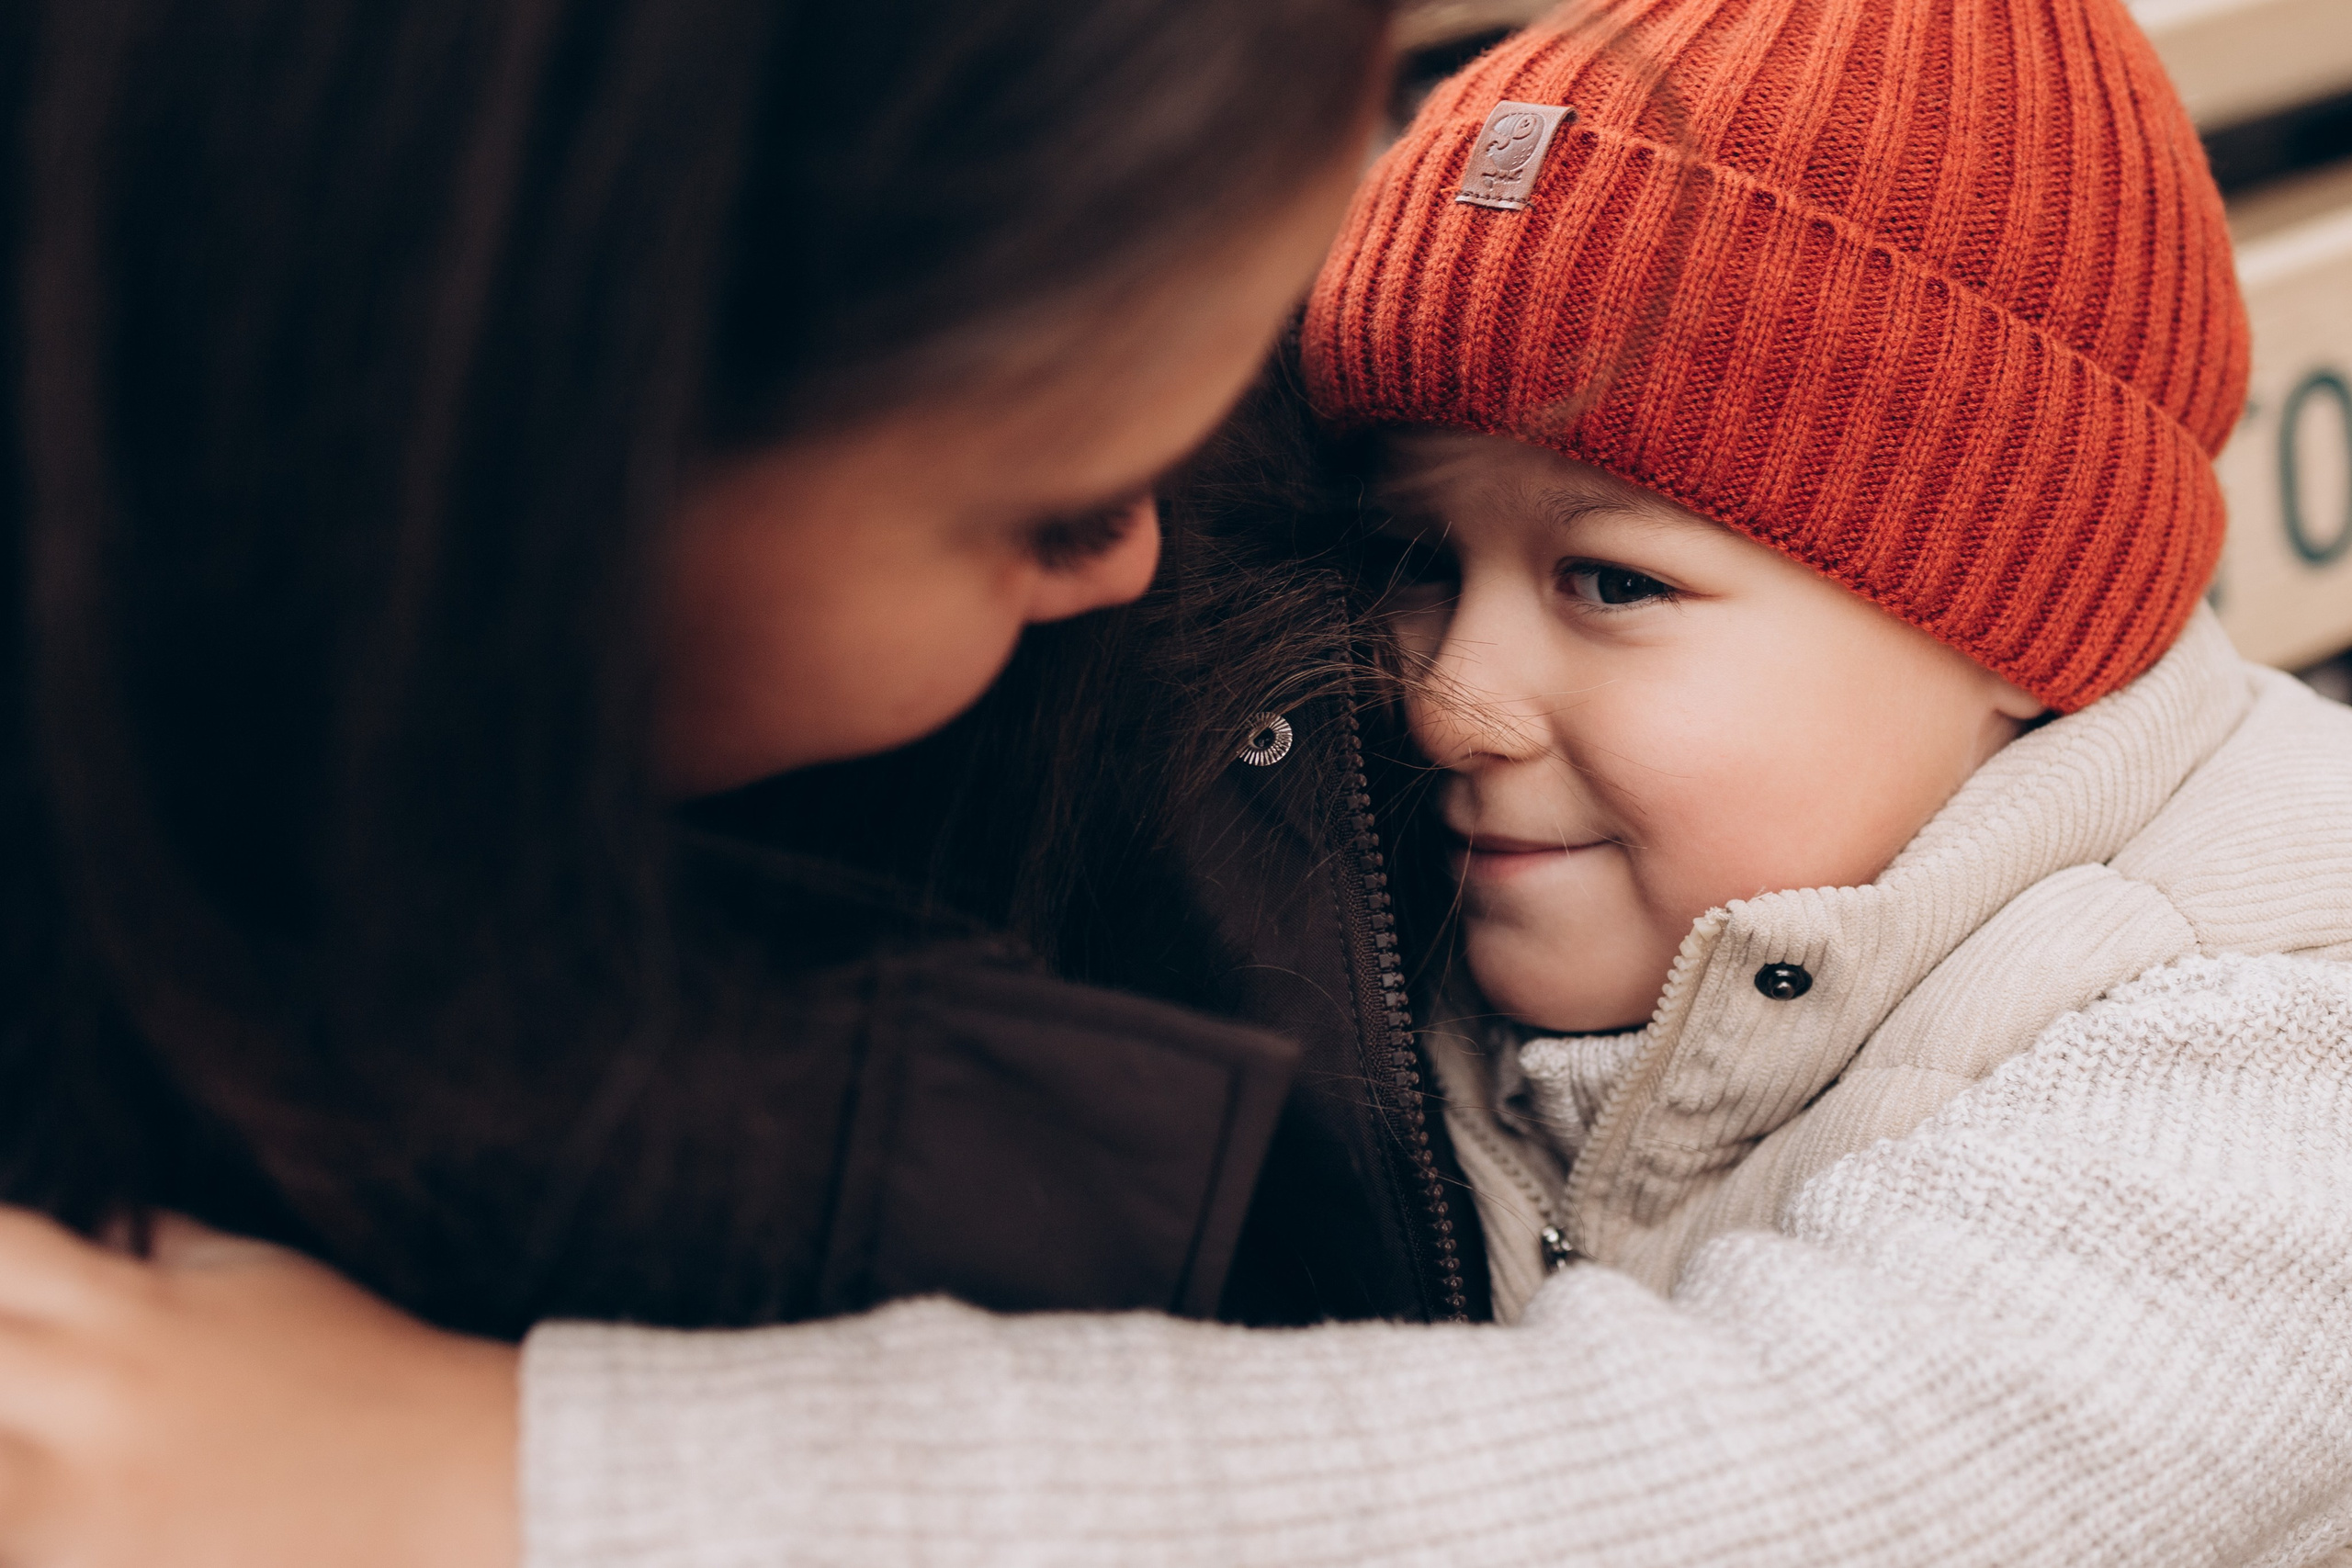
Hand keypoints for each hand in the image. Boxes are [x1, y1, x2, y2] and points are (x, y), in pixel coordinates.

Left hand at [0, 1208, 517, 1567]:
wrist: (448, 1477)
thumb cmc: (363, 1370)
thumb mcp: (262, 1277)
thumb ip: (160, 1249)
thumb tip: (91, 1224)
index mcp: (130, 1312)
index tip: (9, 1284)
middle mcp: (94, 1404)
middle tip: (32, 1386)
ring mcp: (86, 1512)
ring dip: (7, 1457)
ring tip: (43, 1449)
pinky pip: (29, 1546)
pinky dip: (35, 1532)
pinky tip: (72, 1520)